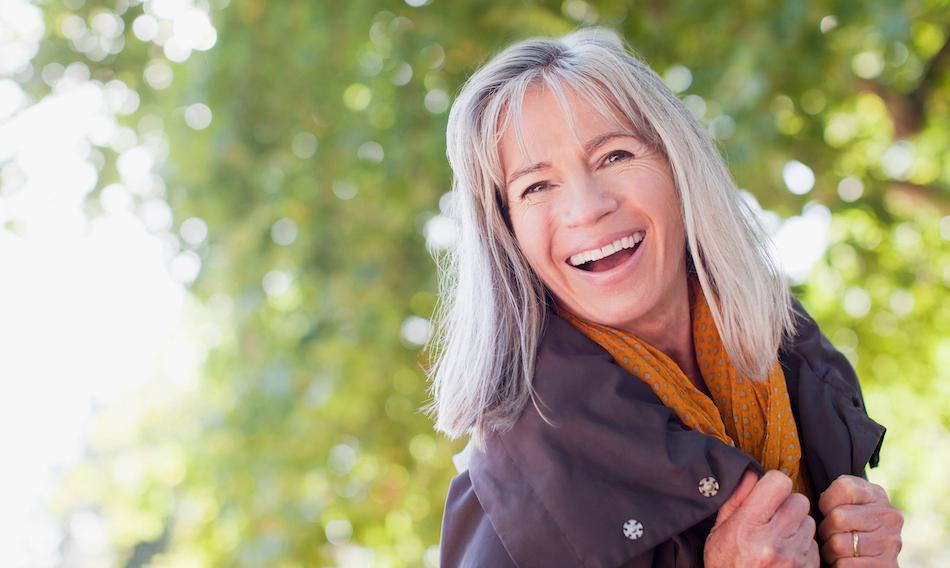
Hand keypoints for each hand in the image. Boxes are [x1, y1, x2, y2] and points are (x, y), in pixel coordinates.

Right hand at [704, 469, 818, 566]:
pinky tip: (786, 557)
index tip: (767, 494)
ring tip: (778, 540)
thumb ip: (736, 500)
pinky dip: (803, 548)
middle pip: (799, 500)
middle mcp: (773, 541)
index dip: (773, 485)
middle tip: (773, 519)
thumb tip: (752, 473)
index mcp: (747, 527)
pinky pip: (815, 545)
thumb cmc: (725, 567)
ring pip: (809, 522)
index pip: (779, 482)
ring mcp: (794, 558)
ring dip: (797, 527)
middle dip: (787, 506)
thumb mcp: (718, 532)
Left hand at [818, 475, 902, 565]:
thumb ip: (833, 494)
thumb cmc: (847, 527)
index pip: (844, 488)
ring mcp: (890, 542)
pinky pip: (845, 565)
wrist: (870, 559)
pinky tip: (845, 562)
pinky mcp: (886, 565)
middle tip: (831, 535)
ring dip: (830, 551)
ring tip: (837, 550)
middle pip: (838, 517)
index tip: (828, 511)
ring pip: (838, 544)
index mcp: (877, 495)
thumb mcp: (843, 503)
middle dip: (826, 529)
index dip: (827, 502)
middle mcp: (889, 516)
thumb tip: (804, 499)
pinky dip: (838, 566)